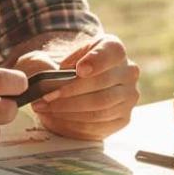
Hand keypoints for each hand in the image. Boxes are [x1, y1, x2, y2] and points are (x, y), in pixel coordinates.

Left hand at [15, 34, 139, 139]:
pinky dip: (74, 124)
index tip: (79, 70)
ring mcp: (128, 97)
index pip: (111, 52)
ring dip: (69, 110)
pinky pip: (99, 125)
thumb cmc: (62, 67)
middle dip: (70, 92)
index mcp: (113, 49)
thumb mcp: (54, 57)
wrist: (71, 83)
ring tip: (45, 109)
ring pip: (99, 108)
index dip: (96, 61)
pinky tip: (56, 118)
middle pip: (102, 84)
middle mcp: (128, 72)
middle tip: (46, 97)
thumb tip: (52, 80)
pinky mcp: (122, 119)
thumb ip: (53, 63)